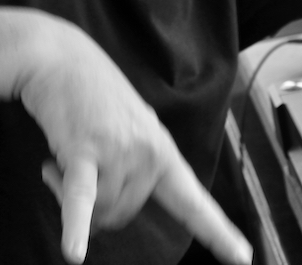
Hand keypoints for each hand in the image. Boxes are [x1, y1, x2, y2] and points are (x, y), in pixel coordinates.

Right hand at [17, 19, 252, 264]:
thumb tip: (97, 220)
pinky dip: (75, 225)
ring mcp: (120, 150)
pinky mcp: (85, 149)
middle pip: (121, 214)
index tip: (242, 258)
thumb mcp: (122, 131)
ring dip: (67, 194)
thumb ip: (124, 172)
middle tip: (75, 165)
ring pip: (97, 211)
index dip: (217, 232)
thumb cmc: (87, 95)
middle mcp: (149, 153)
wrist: (59, 57)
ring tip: (60, 159)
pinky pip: (80, 197)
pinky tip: (73, 252)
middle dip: (93, 203)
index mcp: (161, 150)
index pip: (192, 199)